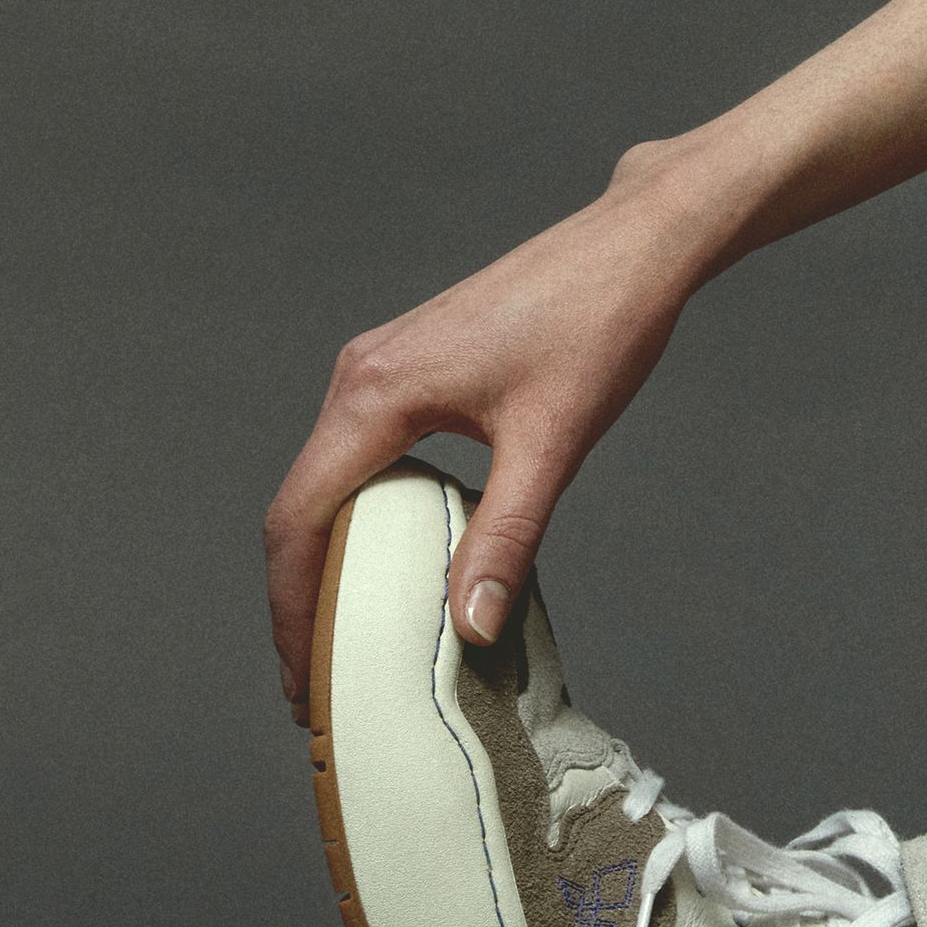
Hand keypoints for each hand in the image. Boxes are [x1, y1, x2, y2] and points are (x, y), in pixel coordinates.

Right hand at [264, 146, 709, 712]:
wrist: (636, 243)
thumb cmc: (600, 323)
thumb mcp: (553, 442)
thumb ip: (505, 537)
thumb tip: (470, 629)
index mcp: (375, 391)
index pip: (298, 521)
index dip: (290, 612)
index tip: (300, 682)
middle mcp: (362, 374)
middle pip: (302, 506)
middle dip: (303, 599)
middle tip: (321, 683)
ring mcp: (384, 365)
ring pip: (331, 480)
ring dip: (333, 559)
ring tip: (354, 638)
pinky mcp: (414, 364)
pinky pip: (363, 454)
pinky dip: (366, 516)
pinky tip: (401, 560)